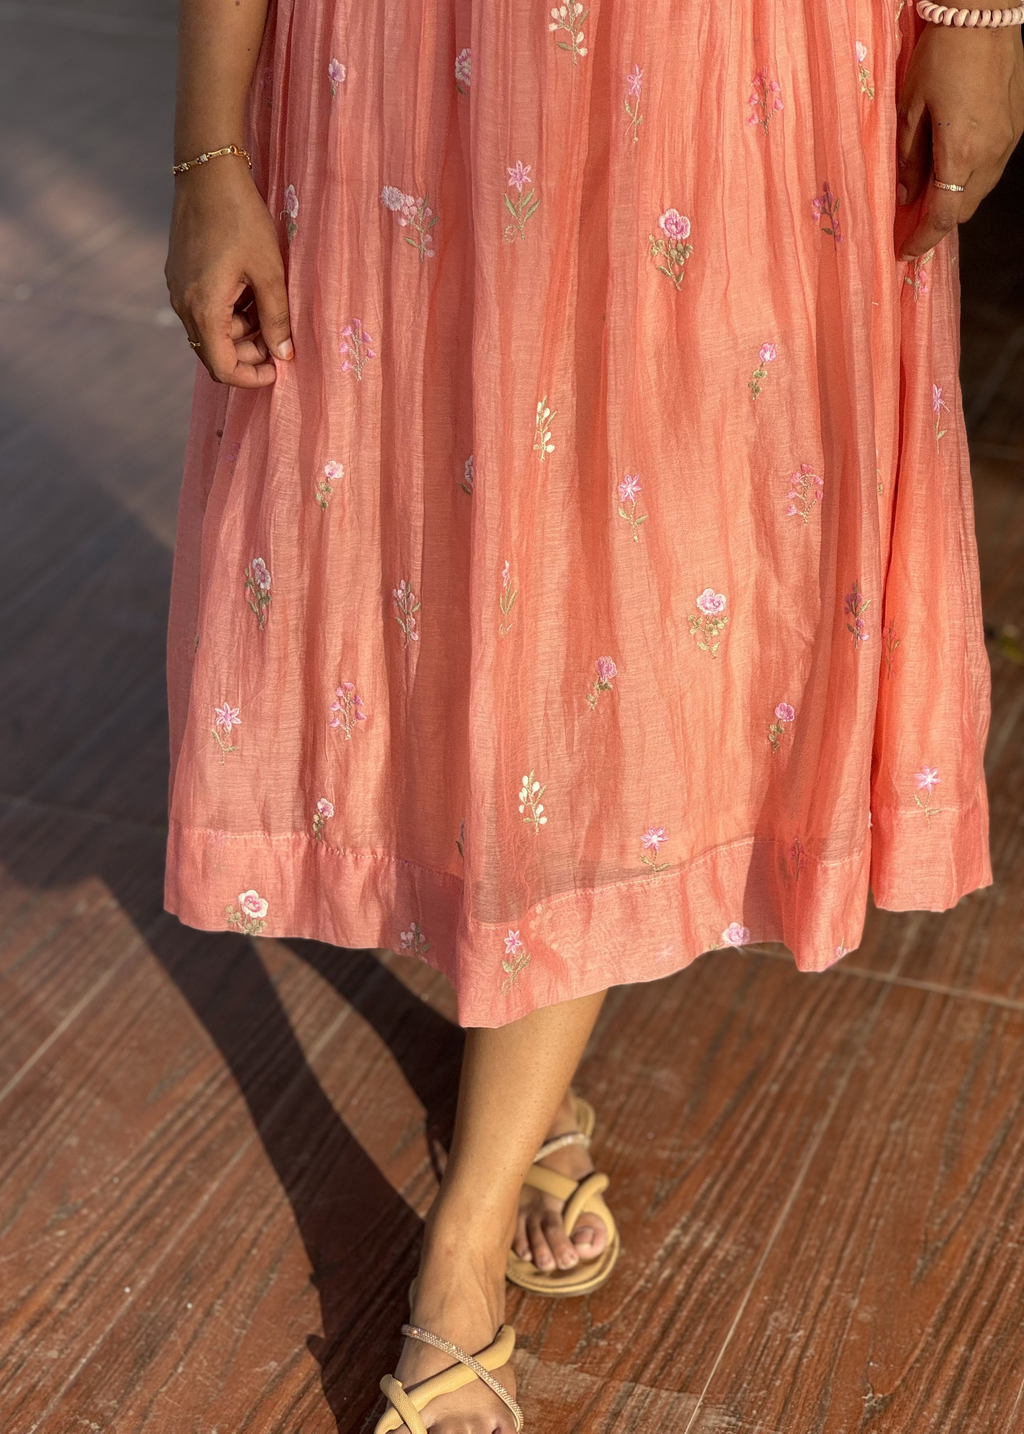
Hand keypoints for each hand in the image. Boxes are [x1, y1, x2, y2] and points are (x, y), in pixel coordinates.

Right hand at [165, 158, 292, 386]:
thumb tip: (285, 355)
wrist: (208, 174)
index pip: (223, 368)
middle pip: (215, 353)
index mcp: (204, 310)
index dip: (251, 377)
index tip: (278, 369)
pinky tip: (252, 293)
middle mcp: (184, 306)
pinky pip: (205, 310)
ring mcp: (179, 290)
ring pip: (211, 332)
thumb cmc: (241, 220)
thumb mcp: (269, 272)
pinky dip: (230, 313)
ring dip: (242, 333)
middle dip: (249, 354)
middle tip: (280, 339)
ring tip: (270, 310)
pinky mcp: (180, 276)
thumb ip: (276, 318)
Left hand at [896, 22, 1023, 259]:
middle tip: (911, 220)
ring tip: (930, 193)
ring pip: (980, 191)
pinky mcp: (1017, 126)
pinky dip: (971, 177)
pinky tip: (953, 165)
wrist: (984, 13)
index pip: (943, 216)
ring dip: (956, 199)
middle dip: (938, 221)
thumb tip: (904, 196)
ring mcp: (1008, 140)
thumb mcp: (910, 108)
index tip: (904, 253)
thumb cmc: (940, 56)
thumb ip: (908, 158)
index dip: (922, 240)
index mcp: (960, 153)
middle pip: (964, 209)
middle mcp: (990, 153)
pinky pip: (992, 167)